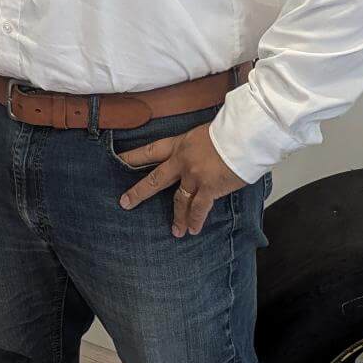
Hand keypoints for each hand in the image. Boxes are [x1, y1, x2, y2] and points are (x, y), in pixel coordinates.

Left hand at [116, 123, 246, 236]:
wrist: (244, 135)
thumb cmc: (230, 131)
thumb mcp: (204, 134)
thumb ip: (195, 148)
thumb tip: (198, 156)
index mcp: (180, 145)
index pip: (150, 151)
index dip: (133, 157)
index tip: (118, 161)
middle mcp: (182, 161)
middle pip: (155, 179)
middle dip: (139, 192)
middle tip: (125, 202)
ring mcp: (194, 176)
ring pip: (179, 200)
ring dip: (177, 217)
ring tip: (175, 231)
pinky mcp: (209, 188)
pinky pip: (199, 208)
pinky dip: (195, 220)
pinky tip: (192, 230)